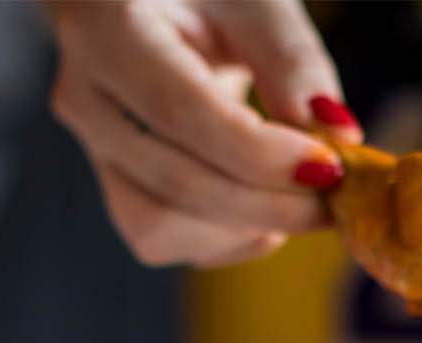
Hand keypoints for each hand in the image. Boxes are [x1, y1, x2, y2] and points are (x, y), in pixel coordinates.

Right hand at [47, 0, 359, 266]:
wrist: (146, 0)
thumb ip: (291, 57)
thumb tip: (337, 132)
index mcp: (106, 25)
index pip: (181, 112)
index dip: (259, 155)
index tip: (328, 169)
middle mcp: (84, 92)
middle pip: (173, 183)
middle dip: (267, 206)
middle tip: (336, 200)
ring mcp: (91, 144)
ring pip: (158, 228)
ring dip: (241, 231)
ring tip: (299, 201)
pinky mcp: (112, 179)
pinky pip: (160, 237)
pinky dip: (222, 238)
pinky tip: (262, 208)